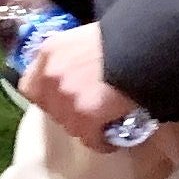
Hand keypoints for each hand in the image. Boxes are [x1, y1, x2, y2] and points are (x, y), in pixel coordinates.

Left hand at [19, 19, 140, 151]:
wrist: (147, 45)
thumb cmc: (124, 37)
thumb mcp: (86, 38)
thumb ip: (71, 57)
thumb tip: (74, 76)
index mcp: (50, 51)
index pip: (30, 86)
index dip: (48, 97)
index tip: (63, 100)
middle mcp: (52, 74)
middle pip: (52, 110)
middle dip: (70, 113)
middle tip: (90, 111)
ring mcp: (67, 96)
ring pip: (71, 127)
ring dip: (87, 128)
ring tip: (105, 123)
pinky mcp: (86, 115)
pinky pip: (91, 139)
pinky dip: (103, 141)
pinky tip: (115, 136)